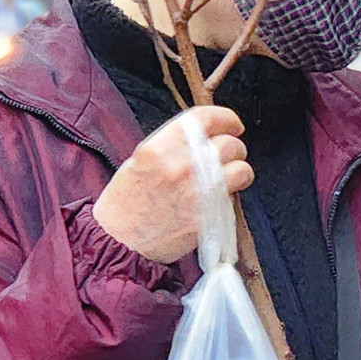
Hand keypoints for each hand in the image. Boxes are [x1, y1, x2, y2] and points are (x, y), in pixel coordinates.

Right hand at [93, 106, 252, 263]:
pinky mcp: (209, 214)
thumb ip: (173, 144)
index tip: (232, 124)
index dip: (225, 118)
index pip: (205, 117)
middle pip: (229, 143)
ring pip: (241, 168)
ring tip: (231, 175)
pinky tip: (222, 195)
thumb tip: (204, 137)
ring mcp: (198, 191)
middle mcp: (182, 165)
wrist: (120, 242)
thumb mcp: (140, 159)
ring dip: (239, 170)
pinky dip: (234, 192)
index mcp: (160, 147)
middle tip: (229, 154)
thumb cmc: (125, 202)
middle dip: (234, 147)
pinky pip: (235, 195)